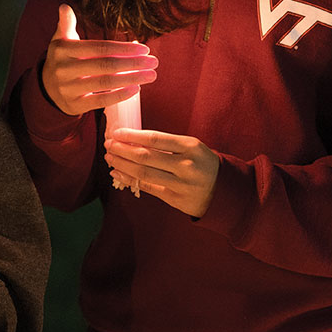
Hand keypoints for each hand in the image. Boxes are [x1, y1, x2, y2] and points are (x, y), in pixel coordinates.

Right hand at [41, 4, 157, 115]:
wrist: (46, 88)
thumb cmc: (62, 59)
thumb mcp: (60, 41)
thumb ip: (66, 24)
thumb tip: (64, 6)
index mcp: (63, 50)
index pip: (99, 48)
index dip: (123, 48)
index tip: (144, 49)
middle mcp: (64, 69)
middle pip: (105, 65)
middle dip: (133, 63)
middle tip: (154, 62)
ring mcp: (69, 89)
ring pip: (105, 83)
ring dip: (131, 78)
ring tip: (151, 75)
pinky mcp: (74, 105)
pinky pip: (100, 100)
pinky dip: (119, 95)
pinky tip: (136, 89)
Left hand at [104, 129, 219, 217]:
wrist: (223, 191)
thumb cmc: (202, 163)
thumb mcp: (192, 147)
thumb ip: (167, 143)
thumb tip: (133, 138)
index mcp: (190, 146)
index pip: (155, 138)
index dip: (132, 135)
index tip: (117, 132)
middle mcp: (186, 165)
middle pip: (146, 156)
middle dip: (122, 149)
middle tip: (108, 144)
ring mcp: (180, 184)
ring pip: (143, 173)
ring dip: (122, 164)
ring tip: (110, 157)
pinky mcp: (175, 199)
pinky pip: (147, 188)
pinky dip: (129, 180)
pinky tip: (118, 173)